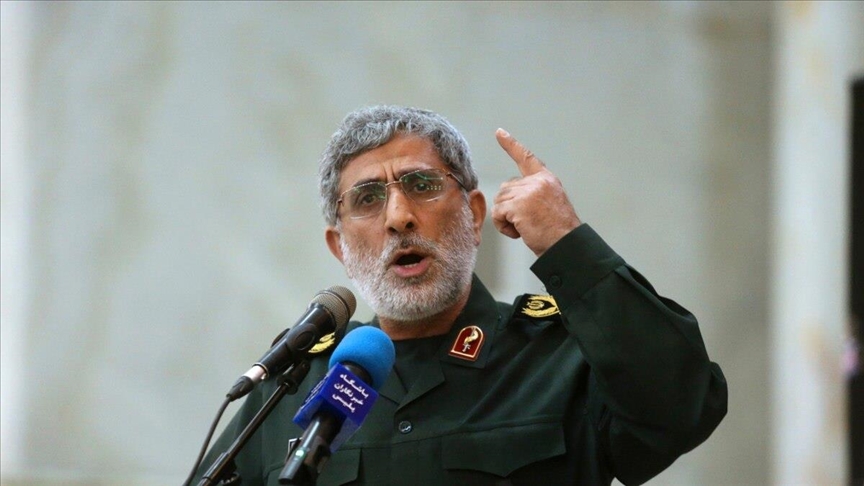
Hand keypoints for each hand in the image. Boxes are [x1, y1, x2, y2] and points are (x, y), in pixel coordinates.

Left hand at [491, 128, 580, 256]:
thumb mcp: (550, 203)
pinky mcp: (518, 205)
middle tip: (526, 222)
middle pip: (505, 188)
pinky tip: (519, 232)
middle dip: (509, 206)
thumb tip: (511, 195)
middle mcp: (537, 182)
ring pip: (500, 201)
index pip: (526, 158)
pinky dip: (503, 226)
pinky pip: (498, 213)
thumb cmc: (558, 231)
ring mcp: (527, 192)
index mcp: (546, 179)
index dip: (511, 145)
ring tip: (525, 227)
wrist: (566, 244)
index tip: (500, 133)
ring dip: (507, 218)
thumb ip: (533, 192)